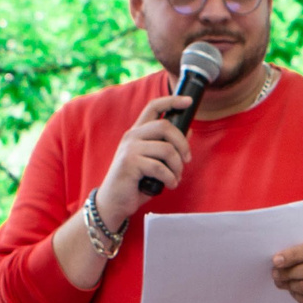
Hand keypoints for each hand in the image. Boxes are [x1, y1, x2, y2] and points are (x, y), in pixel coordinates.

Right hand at [93, 95, 195, 222]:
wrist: (114, 201)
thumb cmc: (135, 182)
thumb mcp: (153, 161)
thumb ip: (167, 146)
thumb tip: (188, 131)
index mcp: (137, 132)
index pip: (153, 107)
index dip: (172, 101)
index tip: (188, 101)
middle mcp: (132, 136)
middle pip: (165, 126)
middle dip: (182, 144)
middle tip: (187, 160)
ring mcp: (130, 149)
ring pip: (166, 149)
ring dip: (177, 167)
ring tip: (176, 177)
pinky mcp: (130, 163)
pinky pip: (160, 167)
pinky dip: (170, 178)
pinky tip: (170, 185)